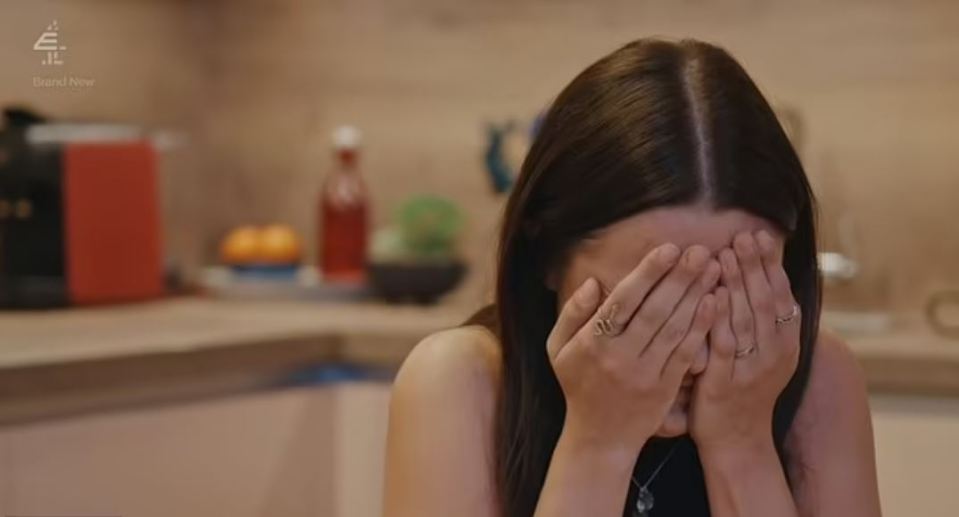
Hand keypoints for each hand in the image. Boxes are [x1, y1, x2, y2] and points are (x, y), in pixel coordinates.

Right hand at [548, 244, 719, 454]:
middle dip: (679, 278)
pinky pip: (685, 353)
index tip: (668, 248)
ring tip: (713, 269)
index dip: (648, 274)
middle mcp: (620, 357)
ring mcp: (646, 374)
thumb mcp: (558, 349)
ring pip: (673, 329)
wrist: (599, 437)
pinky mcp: (666, 388)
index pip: (623, 301)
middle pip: (654, 310)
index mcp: (593, 343)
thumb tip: (594, 282)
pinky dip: (700, 327)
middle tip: (701, 251)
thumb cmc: (579, 384)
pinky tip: (714, 304)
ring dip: (696, 296)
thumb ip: (572, 314)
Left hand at [689, 231, 801, 455]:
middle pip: (764, 301)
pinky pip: (721, 346)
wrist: (736, 440)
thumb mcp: (767, 353)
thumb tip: (772, 278)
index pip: (781, 295)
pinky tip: (709, 295)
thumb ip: (767, 319)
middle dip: (753, 266)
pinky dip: (716, 318)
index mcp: (785, 344)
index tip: (760, 235)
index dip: (771, 265)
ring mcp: (749, 369)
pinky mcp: (723, 382)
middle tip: (742, 235)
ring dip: (735, 284)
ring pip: (744, 319)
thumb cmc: (745, 390)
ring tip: (725, 254)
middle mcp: (773, 355)